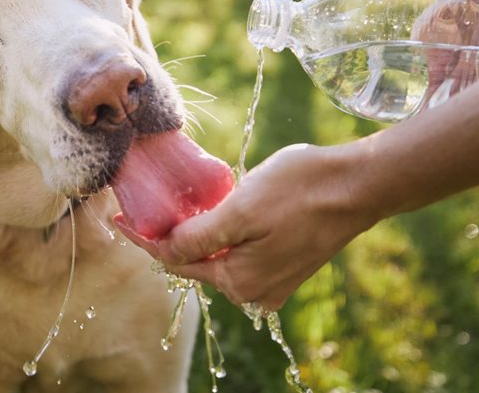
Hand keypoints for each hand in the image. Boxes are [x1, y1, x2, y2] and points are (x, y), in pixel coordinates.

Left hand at [118, 143, 383, 310]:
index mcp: (238, 281)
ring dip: (199, 235)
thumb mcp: (240, 209)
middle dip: (171, 237)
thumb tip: (166, 250)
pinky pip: (243, 254)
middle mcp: (254, 292)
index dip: (144, 238)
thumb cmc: (300, 189)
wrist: (358, 185)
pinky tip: (220, 211)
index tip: (119, 218)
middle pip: (196, 263)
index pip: (174, 261)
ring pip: (220, 257)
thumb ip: (199, 236)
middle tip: (147, 207)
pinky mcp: (287, 267)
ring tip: (180, 206)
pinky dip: (226, 236)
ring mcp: (273, 282)